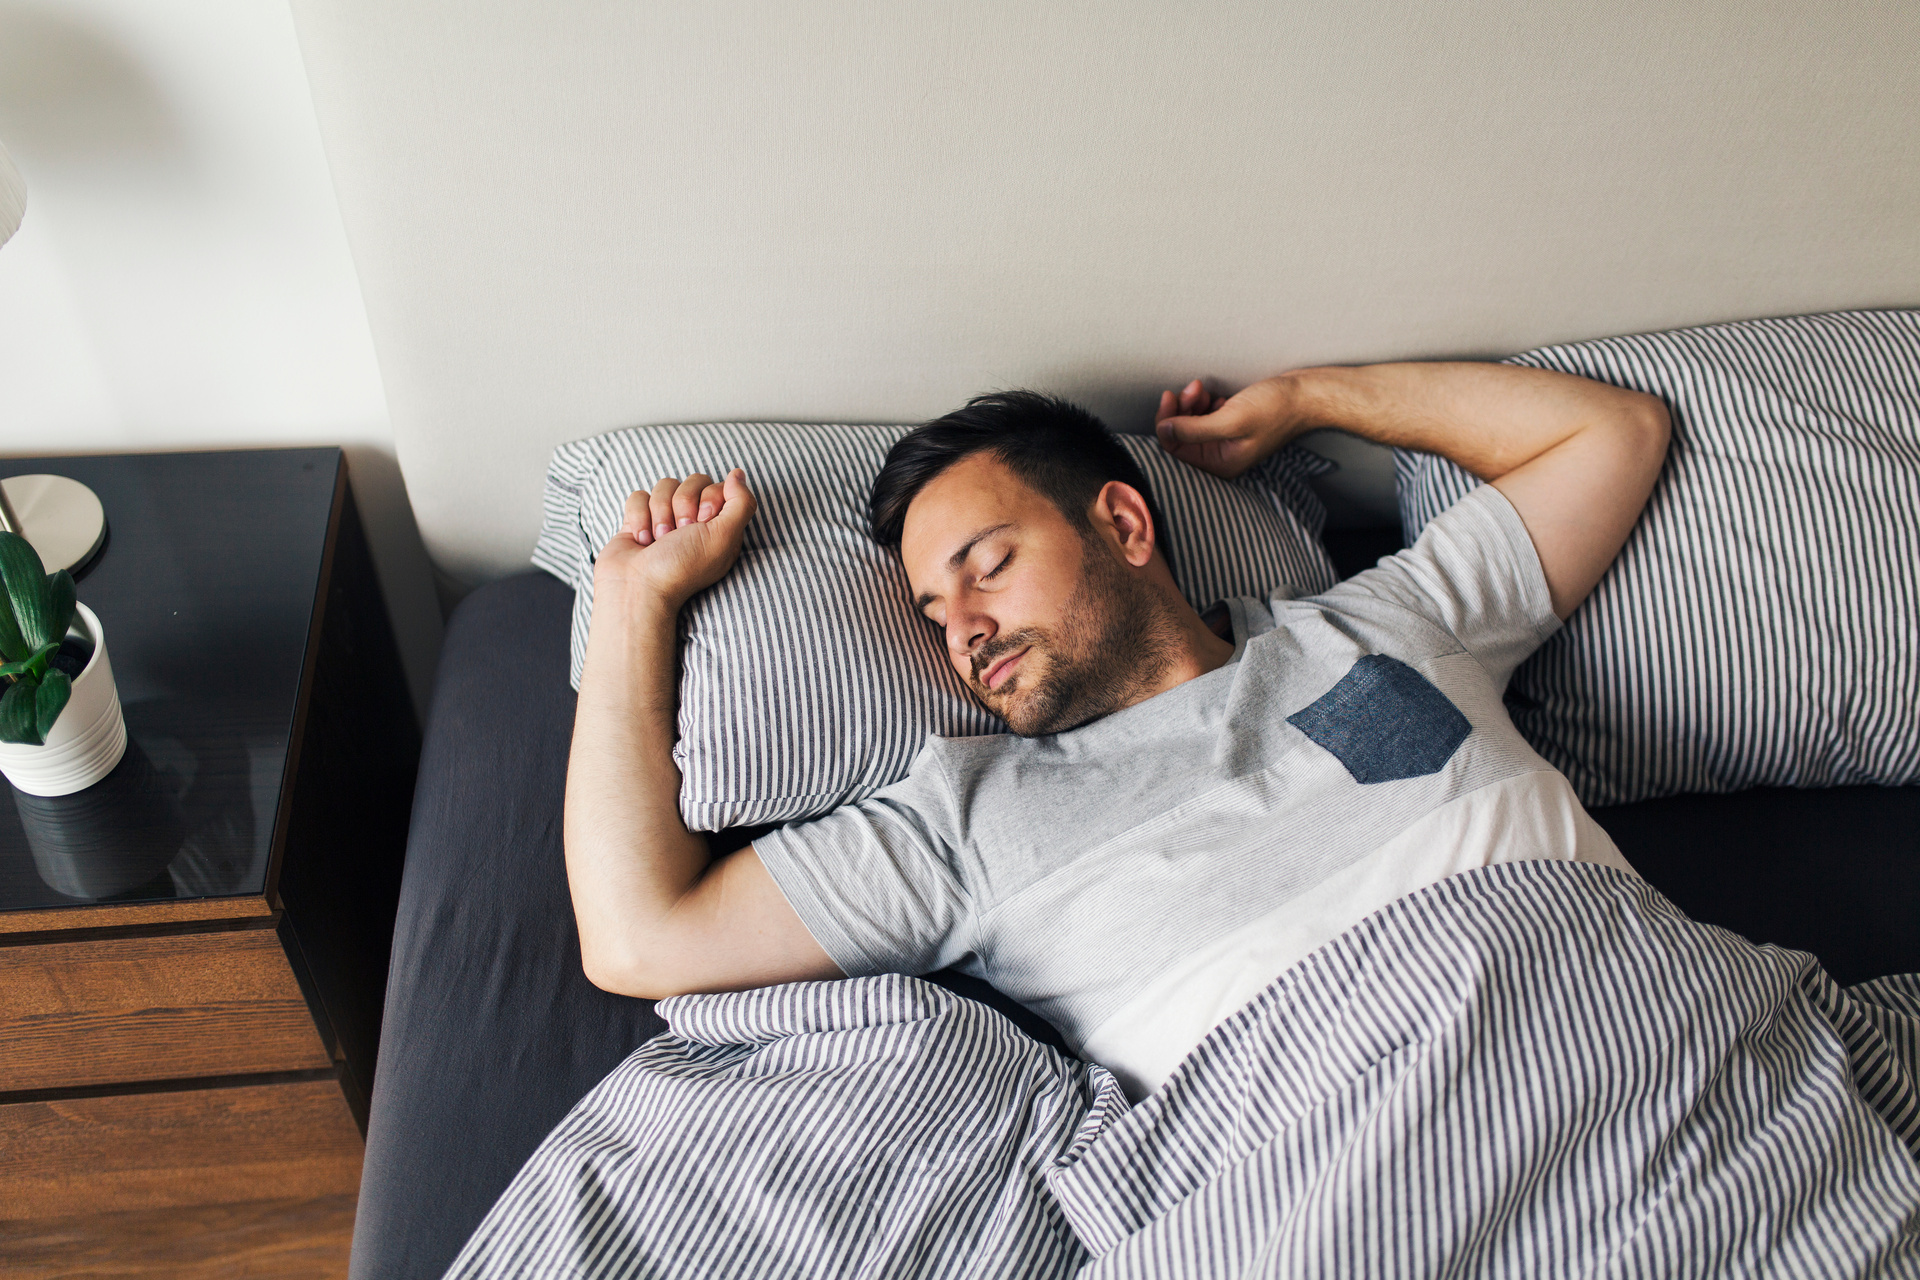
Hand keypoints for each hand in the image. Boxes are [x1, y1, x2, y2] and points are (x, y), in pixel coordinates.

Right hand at [594, 469, 756, 609]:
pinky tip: (641, 540)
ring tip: (659, 541)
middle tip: (680, 534)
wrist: (638, 588)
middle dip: (683, 506)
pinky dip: (639, 517)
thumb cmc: (683, 567)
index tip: (703, 523)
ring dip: (660, 514)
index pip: (718, 486)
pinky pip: (639, 496)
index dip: (709, 499)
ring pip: (665, 485)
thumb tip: (738, 473)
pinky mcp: (639, 519)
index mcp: (719, 526)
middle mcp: (694, 521)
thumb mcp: (724, 536)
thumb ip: (741, 502)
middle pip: (692, 481)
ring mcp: (665, 519)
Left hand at [1154, 376, 1302, 478]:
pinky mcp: (1232, 424)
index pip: (1176, 450)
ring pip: (1191, 423)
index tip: (1169, 397)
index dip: (1167, 423)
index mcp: (1220, 464)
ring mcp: (1227, 440)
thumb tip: (1163, 431)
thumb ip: (1194, 430)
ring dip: (1190, 403)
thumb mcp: (1231, 420)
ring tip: (1201, 387)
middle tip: (1190, 389)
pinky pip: (1204, 416)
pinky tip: (1213, 394)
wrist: (1306, 394)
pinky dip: (1203, 403)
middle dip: (1180, 410)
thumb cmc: (1275, 408)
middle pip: (1181, 436)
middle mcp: (1221, 456)